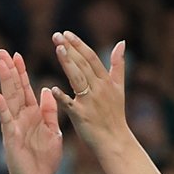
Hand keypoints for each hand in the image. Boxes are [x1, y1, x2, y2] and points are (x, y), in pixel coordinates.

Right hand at [0, 49, 61, 173]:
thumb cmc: (45, 159)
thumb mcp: (53, 131)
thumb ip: (49, 111)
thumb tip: (46, 90)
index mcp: (33, 114)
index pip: (26, 88)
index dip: (21, 72)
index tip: (17, 54)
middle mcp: (21, 117)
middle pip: (14, 89)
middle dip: (9, 70)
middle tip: (1, 52)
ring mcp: (14, 126)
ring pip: (9, 100)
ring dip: (4, 82)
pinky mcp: (11, 138)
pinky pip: (6, 121)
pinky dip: (2, 108)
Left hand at [52, 31, 127, 151]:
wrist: (114, 140)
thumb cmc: (114, 114)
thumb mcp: (119, 88)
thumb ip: (118, 65)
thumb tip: (121, 42)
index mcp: (106, 81)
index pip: (91, 58)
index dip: (79, 44)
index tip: (66, 33)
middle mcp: (98, 88)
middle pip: (83, 64)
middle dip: (70, 48)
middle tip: (56, 35)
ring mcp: (90, 102)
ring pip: (78, 78)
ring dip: (68, 63)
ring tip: (58, 49)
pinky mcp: (81, 116)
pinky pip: (70, 105)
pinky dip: (63, 96)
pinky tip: (53, 88)